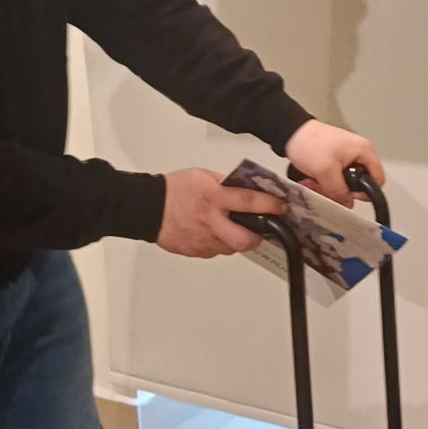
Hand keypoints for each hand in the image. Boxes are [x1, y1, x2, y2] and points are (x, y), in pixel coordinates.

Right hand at [156, 170, 279, 259]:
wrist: (147, 208)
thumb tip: (246, 190)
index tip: (280, 206)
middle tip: (259, 229)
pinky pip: (215, 251)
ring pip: (231, 248)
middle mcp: (211, 222)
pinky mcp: (196, 252)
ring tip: (228, 227)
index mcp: (213, 199)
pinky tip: (211, 232)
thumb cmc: (173, 189)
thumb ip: (225, 184)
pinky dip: (219, 243)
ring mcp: (203, 240)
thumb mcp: (203, 176)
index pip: (248, 203)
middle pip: (245, 240)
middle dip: (257, 237)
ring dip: (235, 240)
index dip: (269, 205)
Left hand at [284, 120, 383, 207]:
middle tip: (326, 189)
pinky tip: (312, 179)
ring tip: (314, 182)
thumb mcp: (326, 171)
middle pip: (358, 183)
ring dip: (328, 187)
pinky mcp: (334, 159)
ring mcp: (346, 156)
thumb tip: (348, 203)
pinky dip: (323, 181)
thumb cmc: (310, 144)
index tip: (349, 195)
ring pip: (344, 183)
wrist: (290, 132)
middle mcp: (358, 153)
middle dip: (340, 190)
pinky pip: (334, 178)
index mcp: (364, 151)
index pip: (378, 179)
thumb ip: (340, 191)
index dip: (365, 192)